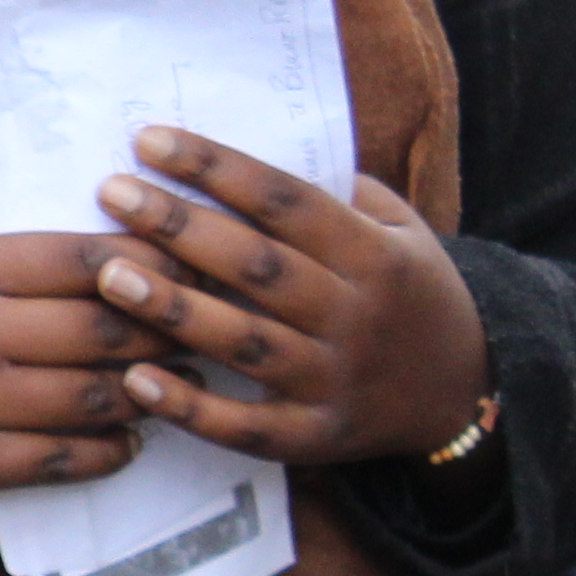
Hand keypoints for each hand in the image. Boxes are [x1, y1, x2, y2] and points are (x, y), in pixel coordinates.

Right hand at [0, 234, 167, 504]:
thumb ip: (11, 264)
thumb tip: (116, 263)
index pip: (82, 259)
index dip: (151, 265)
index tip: (192, 271)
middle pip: (104, 329)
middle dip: (170, 332)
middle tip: (208, 333)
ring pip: (92, 397)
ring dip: (151, 395)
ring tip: (180, 388)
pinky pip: (58, 459)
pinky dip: (108, 451)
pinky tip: (127, 439)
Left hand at [92, 125, 492, 465]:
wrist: (467, 393)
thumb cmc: (411, 294)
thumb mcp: (403, 232)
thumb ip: (341, 192)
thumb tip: (259, 138)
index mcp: (374, 256)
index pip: (286, 201)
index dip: (218, 168)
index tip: (149, 140)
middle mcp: (356, 317)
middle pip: (259, 267)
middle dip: (181, 228)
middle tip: (111, 193)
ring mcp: (336, 381)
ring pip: (247, 342)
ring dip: (174, 309)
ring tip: (108, 274)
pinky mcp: (317, 437)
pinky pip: (249, 427)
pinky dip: (192, 408)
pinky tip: (135, 381)